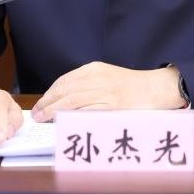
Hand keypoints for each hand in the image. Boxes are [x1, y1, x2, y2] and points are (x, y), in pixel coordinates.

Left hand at [31, 62, 183, 121]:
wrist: (156, 87)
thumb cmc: (132, 85)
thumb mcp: (108, 76)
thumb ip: (90, 83)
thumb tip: (66, 100)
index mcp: (95, 69)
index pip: (65, 80)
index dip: (50, 93)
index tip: (41, 102)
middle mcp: (98, 78)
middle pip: (64, 90)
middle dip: (47, 103)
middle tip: (36, 113)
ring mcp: (105, 92)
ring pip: (71, 101)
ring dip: (53, 111)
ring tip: (43, 119)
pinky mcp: (112, 106)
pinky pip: (86, 112)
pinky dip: (71, 118)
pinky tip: (62, 124)